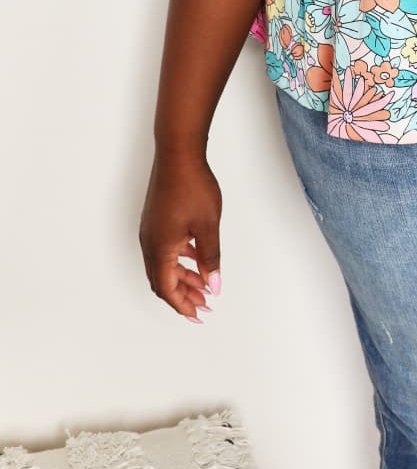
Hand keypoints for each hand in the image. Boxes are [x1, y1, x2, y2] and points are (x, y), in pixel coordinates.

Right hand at [139, 150, 222, 321]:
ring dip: (183, 277)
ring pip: (164, 264)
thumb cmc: (192, 186)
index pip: (168, 289)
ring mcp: (151, 230)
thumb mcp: (207, 226)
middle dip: (183, 295)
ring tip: (204, 285)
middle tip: (203, 305)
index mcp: (160, 249)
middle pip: (163, 280)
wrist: (178, 153)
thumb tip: (214, 285)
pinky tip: (196, 257)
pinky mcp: (156, 219)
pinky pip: (165, 249)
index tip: (198, 315)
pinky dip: (180, 259)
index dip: (183, 305)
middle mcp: (150, 243)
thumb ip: (210, 259)